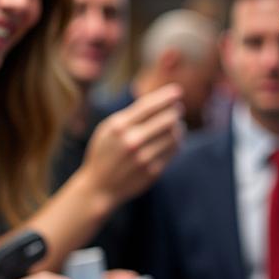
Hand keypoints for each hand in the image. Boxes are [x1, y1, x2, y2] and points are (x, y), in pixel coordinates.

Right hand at [80, 84, 183, 206]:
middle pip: (166, 119)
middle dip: (175, 111)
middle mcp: (132, 141)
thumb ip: (129, 115)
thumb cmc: (104, 153)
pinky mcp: (152, 171)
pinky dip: (177, 142)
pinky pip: (173, 150)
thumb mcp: (108, 129)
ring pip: (173, 135)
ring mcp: (143, 158)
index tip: (178, 91)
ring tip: (176, 124)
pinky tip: (173, 139)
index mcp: (119, 127)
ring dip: (178, 127)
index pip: (149, 106)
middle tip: (178, 109)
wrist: (99, 187)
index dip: (166, 96)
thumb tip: (157, 99)